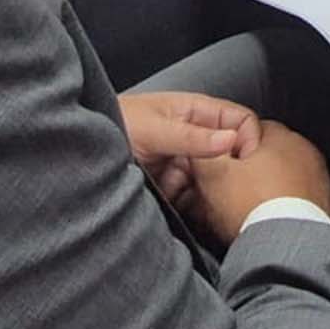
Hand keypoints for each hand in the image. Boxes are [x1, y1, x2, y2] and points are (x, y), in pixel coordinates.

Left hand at [118, 91, 249, 210]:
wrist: (79, 155)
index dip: (250, 139)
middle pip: (232, 152)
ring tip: (222, 206)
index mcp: (196, 113)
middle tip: (238, 190)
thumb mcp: (155, 130)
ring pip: (218, 177)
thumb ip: (193, 136)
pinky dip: (205, 207)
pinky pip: (199, 198)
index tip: (249, 163)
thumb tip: (232, 140)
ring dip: (222, 191)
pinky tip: (207, 216)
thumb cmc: (115, 125)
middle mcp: (196, 137)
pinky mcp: (175, 188)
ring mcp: (186, 163)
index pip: (239, 120)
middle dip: (239, 169)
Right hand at [190, 119, 329, 240]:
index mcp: (281, 136)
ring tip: (245, 209)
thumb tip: (196, 146)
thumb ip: (202, 153)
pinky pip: (294, 200)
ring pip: (279, 179)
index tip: (216, 165)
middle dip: (245, 170)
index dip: (226, 149)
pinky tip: (265, 220)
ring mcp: (317, 179)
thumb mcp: (214, 174)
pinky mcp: (321, 204)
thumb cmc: (254, 208)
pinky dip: (280, 207)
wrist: (285, 247)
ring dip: (263, 190)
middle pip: (264, 156)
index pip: (246, 130)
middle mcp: (305, 153)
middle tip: (227, 190)